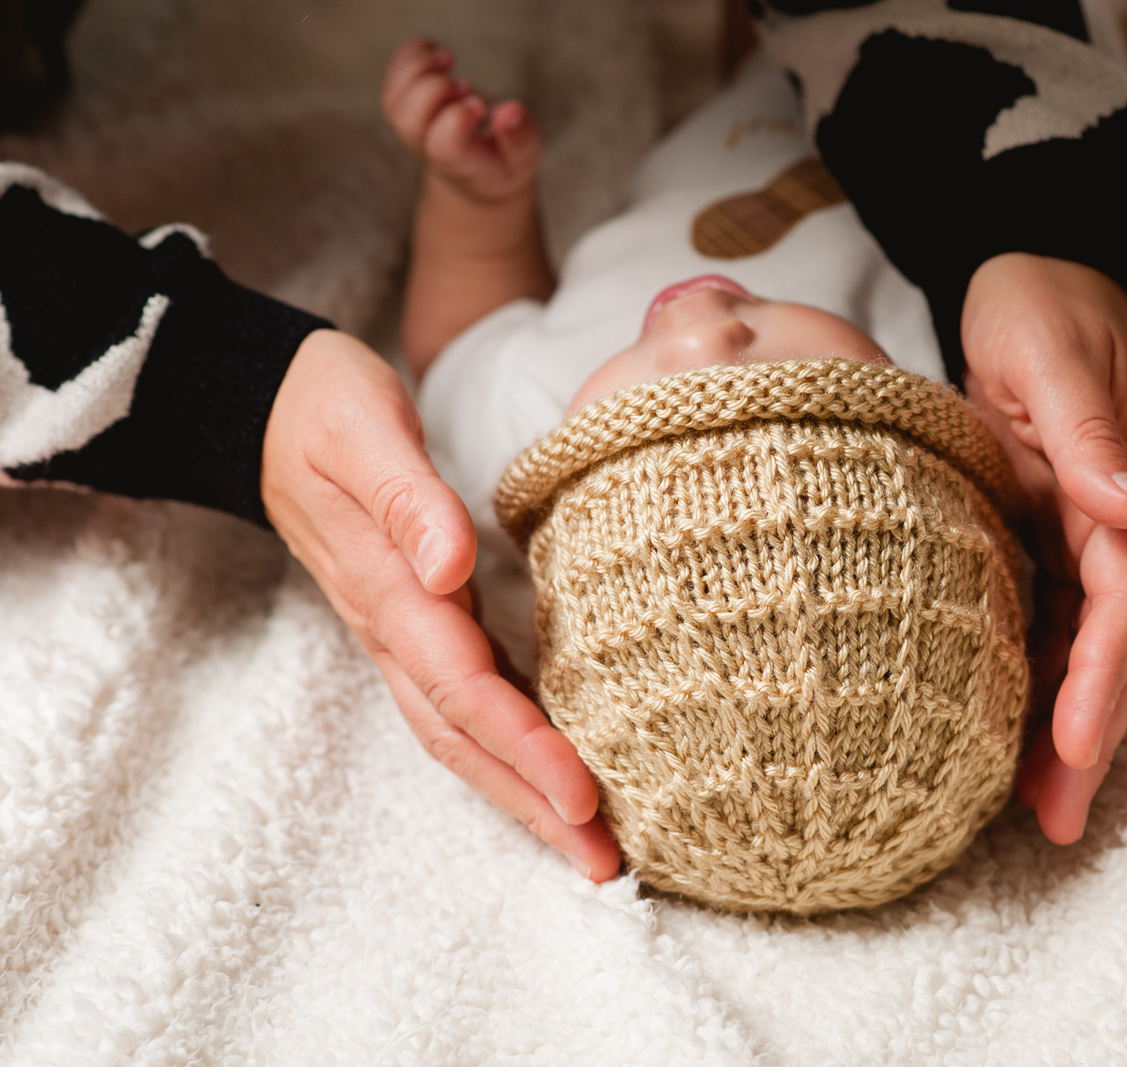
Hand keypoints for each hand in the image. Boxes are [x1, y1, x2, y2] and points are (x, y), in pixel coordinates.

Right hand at [261, 329, 619, 880]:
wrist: (267, 410)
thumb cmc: (324, 411)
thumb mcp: (362, 431)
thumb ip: (406, 497)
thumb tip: (450, 565)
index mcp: (388, 592)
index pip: (462, 689)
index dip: (523, 746)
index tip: (581, 797)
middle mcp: (394, 630)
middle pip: (465, 737)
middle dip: (531, 804)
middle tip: (605, 865)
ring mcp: (402, 636)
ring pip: (463, 734)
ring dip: (522, 793)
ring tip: (591, 847)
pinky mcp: (419, 625)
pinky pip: (466, 704)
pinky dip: (511, 750)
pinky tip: (556, 773)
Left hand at [381, 38, 540, 203]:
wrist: (474, 174)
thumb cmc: (502, 164)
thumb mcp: (524, 159)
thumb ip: (519, 138)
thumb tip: (512, 111)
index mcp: (460, 163)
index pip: (442, 146)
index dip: (457, 118)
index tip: (479, 105)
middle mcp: (428, 146)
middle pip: (409, 118)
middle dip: (435, 89)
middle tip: (465, 86)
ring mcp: (411, 125)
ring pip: (394, 96)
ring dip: (418, 66)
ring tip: (448, 60)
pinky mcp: (405, 103)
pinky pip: (394, 74)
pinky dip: (413, 54)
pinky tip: (442, 57)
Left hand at [960, 253, 1126, 845]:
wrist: (1031, 280)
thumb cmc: (1039, 305)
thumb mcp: (1053, 351)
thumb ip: (1089, 428)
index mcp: (1122, 487)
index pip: (1123, 599)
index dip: (1104, 675)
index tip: (1077, 745)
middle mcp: (1112, 524)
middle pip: (1112, 645)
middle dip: (1091, 734)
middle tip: (1059, 821)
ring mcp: (1080, 537)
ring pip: (1081, 648)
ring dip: (1066, 728)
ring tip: (1039, 811)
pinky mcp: (1044, 539)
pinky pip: (1045, 625)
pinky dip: (1035, 684)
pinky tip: (1013, 738)